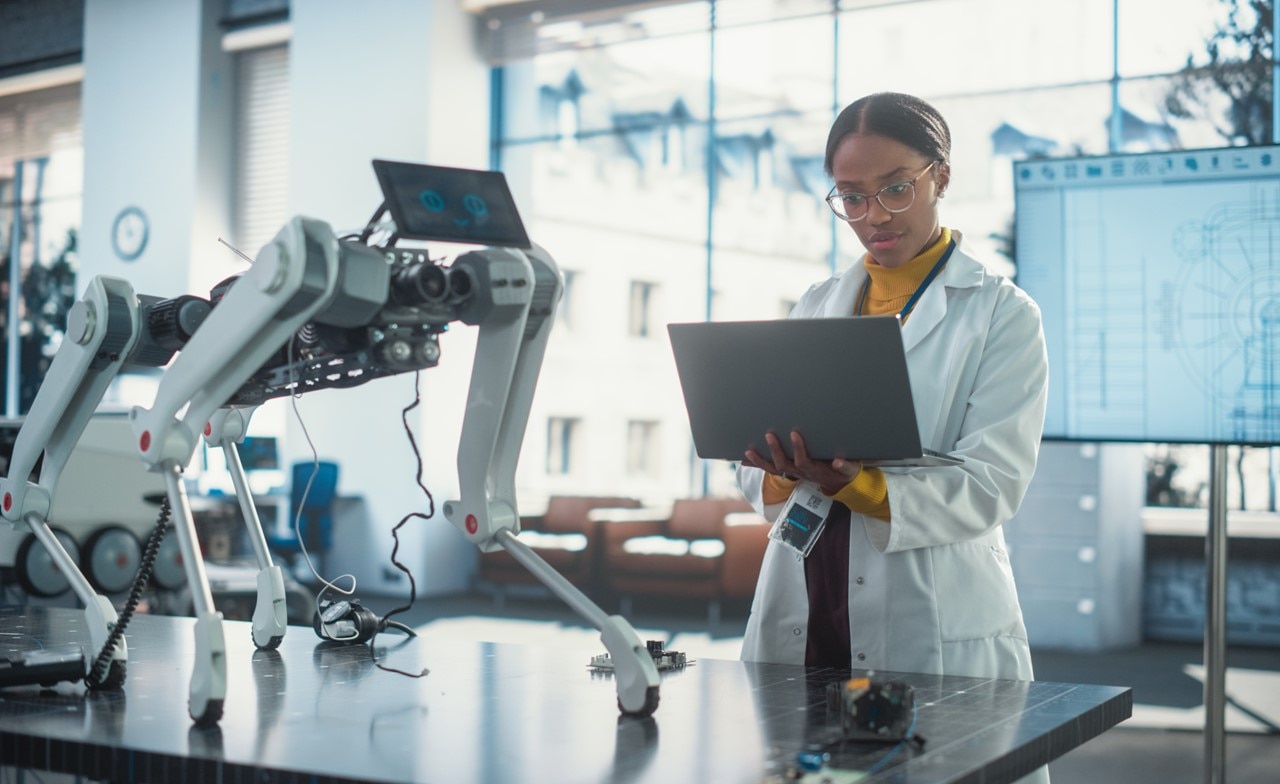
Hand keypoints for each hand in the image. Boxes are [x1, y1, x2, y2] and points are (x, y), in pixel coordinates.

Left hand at [743, 430, 860, 494]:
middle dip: (775, 450)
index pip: (803, 461)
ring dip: (759, 461)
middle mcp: (799, 472)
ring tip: (748, 451)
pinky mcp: (786, 470)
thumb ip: (846, 466)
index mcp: (813, 470)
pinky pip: (769, 469)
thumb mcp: (849, 470)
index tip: (794, 434)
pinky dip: (756, 464)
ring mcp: (791, 472)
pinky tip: (744, 459)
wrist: (837, 483)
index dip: (798, 449)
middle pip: (783, 465)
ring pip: (772, 469)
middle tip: (769, 435)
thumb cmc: (841, 472)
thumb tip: (839, 462)